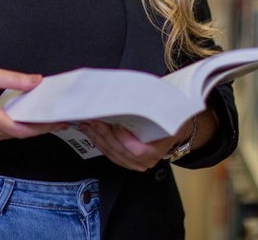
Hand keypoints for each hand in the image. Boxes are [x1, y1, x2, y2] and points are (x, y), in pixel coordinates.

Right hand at [0, 67, 66, 142]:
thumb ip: (15, 79)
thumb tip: (36, 81)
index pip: (22, 129)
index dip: (41, 127)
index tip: (57, 121)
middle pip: (20, 133)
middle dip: (40, 127)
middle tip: (59, 118)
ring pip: (13, 135)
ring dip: (30, 128)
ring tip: (47, 117)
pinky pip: (5, 133)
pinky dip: (18, 127)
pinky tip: (27, 118)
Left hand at [77, 117, 196, 171]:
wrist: (170, 128)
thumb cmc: (165, 118)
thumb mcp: (162, 111)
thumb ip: (148, 107)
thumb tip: (131, 94)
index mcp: (157, 149)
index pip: (137, 151)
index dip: (123, 139)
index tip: (115, 124)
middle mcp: (147, 160)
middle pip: (120, 152)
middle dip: (104, 135)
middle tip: (93, 121)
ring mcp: (136, 163)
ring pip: (113, 154)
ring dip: (97, 138)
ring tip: (87, 125)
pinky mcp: (127, 161)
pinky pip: (111, 154)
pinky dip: (100, 143)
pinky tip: (91, 132)